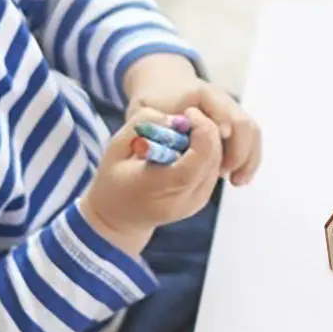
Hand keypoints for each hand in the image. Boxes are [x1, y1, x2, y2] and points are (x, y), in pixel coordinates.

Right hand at [81, 104, 223, 255]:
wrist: (119, 218)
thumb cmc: (114, 178)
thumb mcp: (116, 146)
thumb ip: (143, 124)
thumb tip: (178, 118)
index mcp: (157, 187)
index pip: (197, 159)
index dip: (201, 130)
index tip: (187, 113)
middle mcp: (182, 200)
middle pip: (213, 157)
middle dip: (206, 129)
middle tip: (187, 118)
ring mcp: (195, 203)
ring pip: (218, 160)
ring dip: (207, 140)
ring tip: (183, 135)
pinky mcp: (202, 200)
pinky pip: (214, 167)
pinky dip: (206, 151)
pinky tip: (186, 148)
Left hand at [123, 52, 262, 185]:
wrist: (164, 85)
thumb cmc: (153, 101)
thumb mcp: (146, 111)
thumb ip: (154, 125)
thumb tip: (169, 148)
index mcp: (202, 94)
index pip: (225, 115)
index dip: (224, 141)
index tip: (219, 164)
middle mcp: (222, 99)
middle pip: (244, 125)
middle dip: (239, 155)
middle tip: (225, 176)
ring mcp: (230, 109)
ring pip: (252, 133)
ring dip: (247, 159)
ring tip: (236, 181)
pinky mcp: (233, 122)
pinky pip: (250, 139)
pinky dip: (247, 159)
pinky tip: (237, 178)